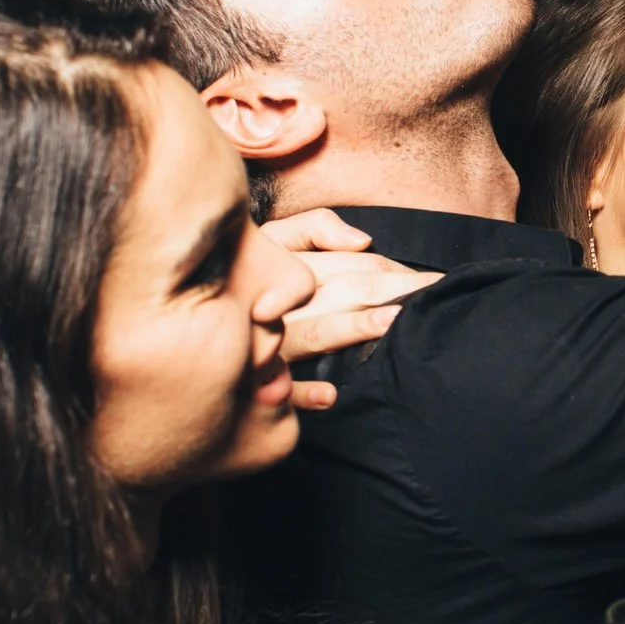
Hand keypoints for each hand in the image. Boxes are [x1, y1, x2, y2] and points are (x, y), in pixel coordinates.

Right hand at [262, 210, 440, 403]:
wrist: (186, 317)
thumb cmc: (243, 274)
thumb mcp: (274, 238)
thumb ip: (315, 227)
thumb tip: (362, 240)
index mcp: (296, 270)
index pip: (358, 266)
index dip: (399, 271)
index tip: (436, 281)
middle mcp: (286, 303)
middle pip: (349, 292)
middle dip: (395, 292)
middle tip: (437, 294)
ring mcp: (270, 344)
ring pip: (317, 334)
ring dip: (351, 328)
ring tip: (391, 323)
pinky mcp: (255, 382)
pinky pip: (278, 390)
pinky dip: (301, 393)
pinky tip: (329, 396)